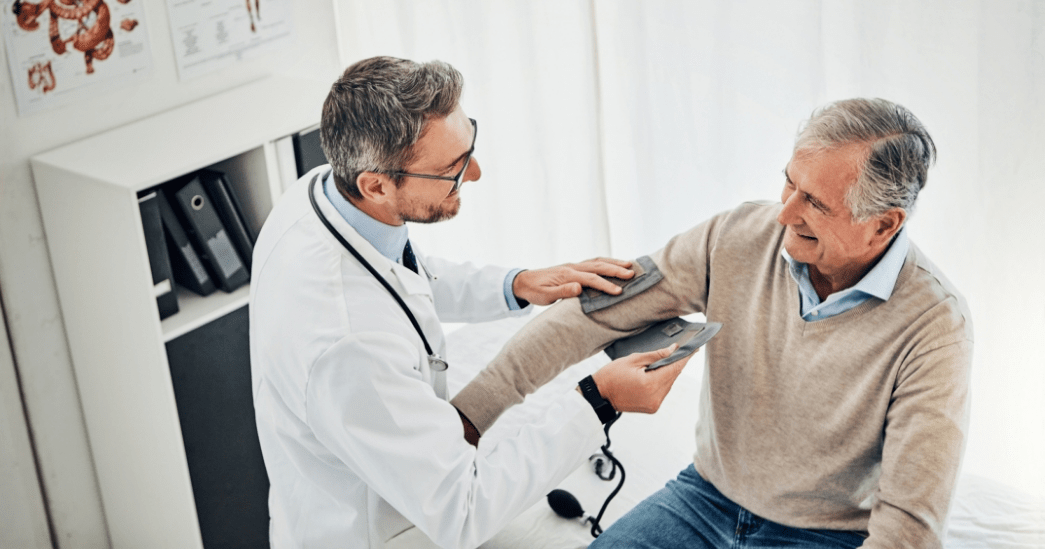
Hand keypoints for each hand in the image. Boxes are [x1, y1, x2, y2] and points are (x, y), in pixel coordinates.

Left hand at [512, 258, 633, 305]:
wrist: (523, 282)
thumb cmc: (534, 291)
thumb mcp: (545, 296)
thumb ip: (562, 292)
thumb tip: (579, 288)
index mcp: (567, 275)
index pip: (591, 279)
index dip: (606, 285)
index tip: (619, 291)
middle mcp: (572, 267)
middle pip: (598, 266)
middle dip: (615, 270)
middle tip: (632, 274)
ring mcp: (573, 266)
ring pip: (597, 261)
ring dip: (613, 263)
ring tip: (629, 265)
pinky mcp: (573, 267)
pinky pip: (592, 262)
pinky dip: (605, 262)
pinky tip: (613, 264)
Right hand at [589, 344, 690, 413]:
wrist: (600, 395)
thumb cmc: (612, 375)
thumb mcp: (633, 360)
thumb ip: (656, 355)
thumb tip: (673, 350)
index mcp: (650, 384)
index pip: (674, 368)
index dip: (684, 358)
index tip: (694, 349)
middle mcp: (655, 397)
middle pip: (673, 377)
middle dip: (676, 364)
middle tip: (680, 351)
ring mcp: (654, 404)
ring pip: (669, 384)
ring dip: (668, 373)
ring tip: (662, 363)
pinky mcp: (652, 408)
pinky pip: (663, 391)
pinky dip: (661, 382)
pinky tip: (655, 374)